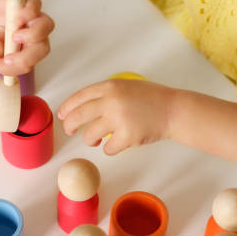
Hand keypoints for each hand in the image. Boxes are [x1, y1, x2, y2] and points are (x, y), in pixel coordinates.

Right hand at [0, 0, 53, 75]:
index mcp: (28, 49)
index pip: (28, 63)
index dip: (15, 68)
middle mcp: (36, 35)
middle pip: (42, 49)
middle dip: (25, 58)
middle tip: (7, 57)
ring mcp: (35, 17)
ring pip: (46, 26)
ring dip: (30, 35)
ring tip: (13, 35)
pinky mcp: (31, 2)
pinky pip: (35, 7)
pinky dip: (26, 13)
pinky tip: (14, 16)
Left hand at [58, 79, 175, 154]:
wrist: (174, 110)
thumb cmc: (153, 99)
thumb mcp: (126, 87)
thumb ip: (106, 94)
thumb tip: (83, 107)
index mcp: (110, 86)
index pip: (79, 97)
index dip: (67, 107)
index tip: (62, 114)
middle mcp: (111, 101)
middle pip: (78, 116)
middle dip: (69, 126)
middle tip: (69, 131)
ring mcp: (118, 119)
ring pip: (89, 135)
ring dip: (90, 140)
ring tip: (96, 140)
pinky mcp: (127, 137)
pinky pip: (108, 149)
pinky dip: (109, 149)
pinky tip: (116, 144)